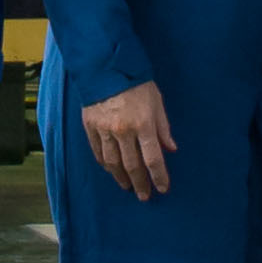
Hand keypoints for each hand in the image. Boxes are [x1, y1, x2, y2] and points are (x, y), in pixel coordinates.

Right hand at [81, 79, 174, 201]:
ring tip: (127, 186)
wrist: (105, 66)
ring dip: (121, 178)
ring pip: (113, 163)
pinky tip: (111, 170)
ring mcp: (105, 130)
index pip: (153, 159)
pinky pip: (98, 152)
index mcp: (143, 124)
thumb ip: (163, 127)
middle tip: (144, 195)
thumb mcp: (157, 101)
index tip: (163, 188)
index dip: (159, 177)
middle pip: (133, 166)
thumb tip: (171, 149)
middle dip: (140, 183)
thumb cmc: (135, 82)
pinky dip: (105, 164)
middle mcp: (123, 131)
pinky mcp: (90, 126)